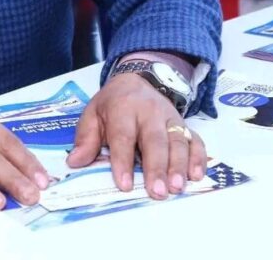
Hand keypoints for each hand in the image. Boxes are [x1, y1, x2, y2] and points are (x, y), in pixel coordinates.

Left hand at [66, 73, 206, 198]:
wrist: (136, 81)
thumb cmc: (112, 104)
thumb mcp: (92, 114)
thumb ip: (86, 139)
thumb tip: (75, 162)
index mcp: (122, 108)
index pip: (123, 135)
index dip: (123, 161)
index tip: (124, 184)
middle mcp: (149, 112)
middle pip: (154, 140)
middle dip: (156, 167)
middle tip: (157, 192)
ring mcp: (169, 117)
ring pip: (177, 141)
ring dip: (179, 165)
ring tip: (177, 188)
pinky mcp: (184, 124)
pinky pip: (195, 140)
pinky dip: (198, 158)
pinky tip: (196, 175)